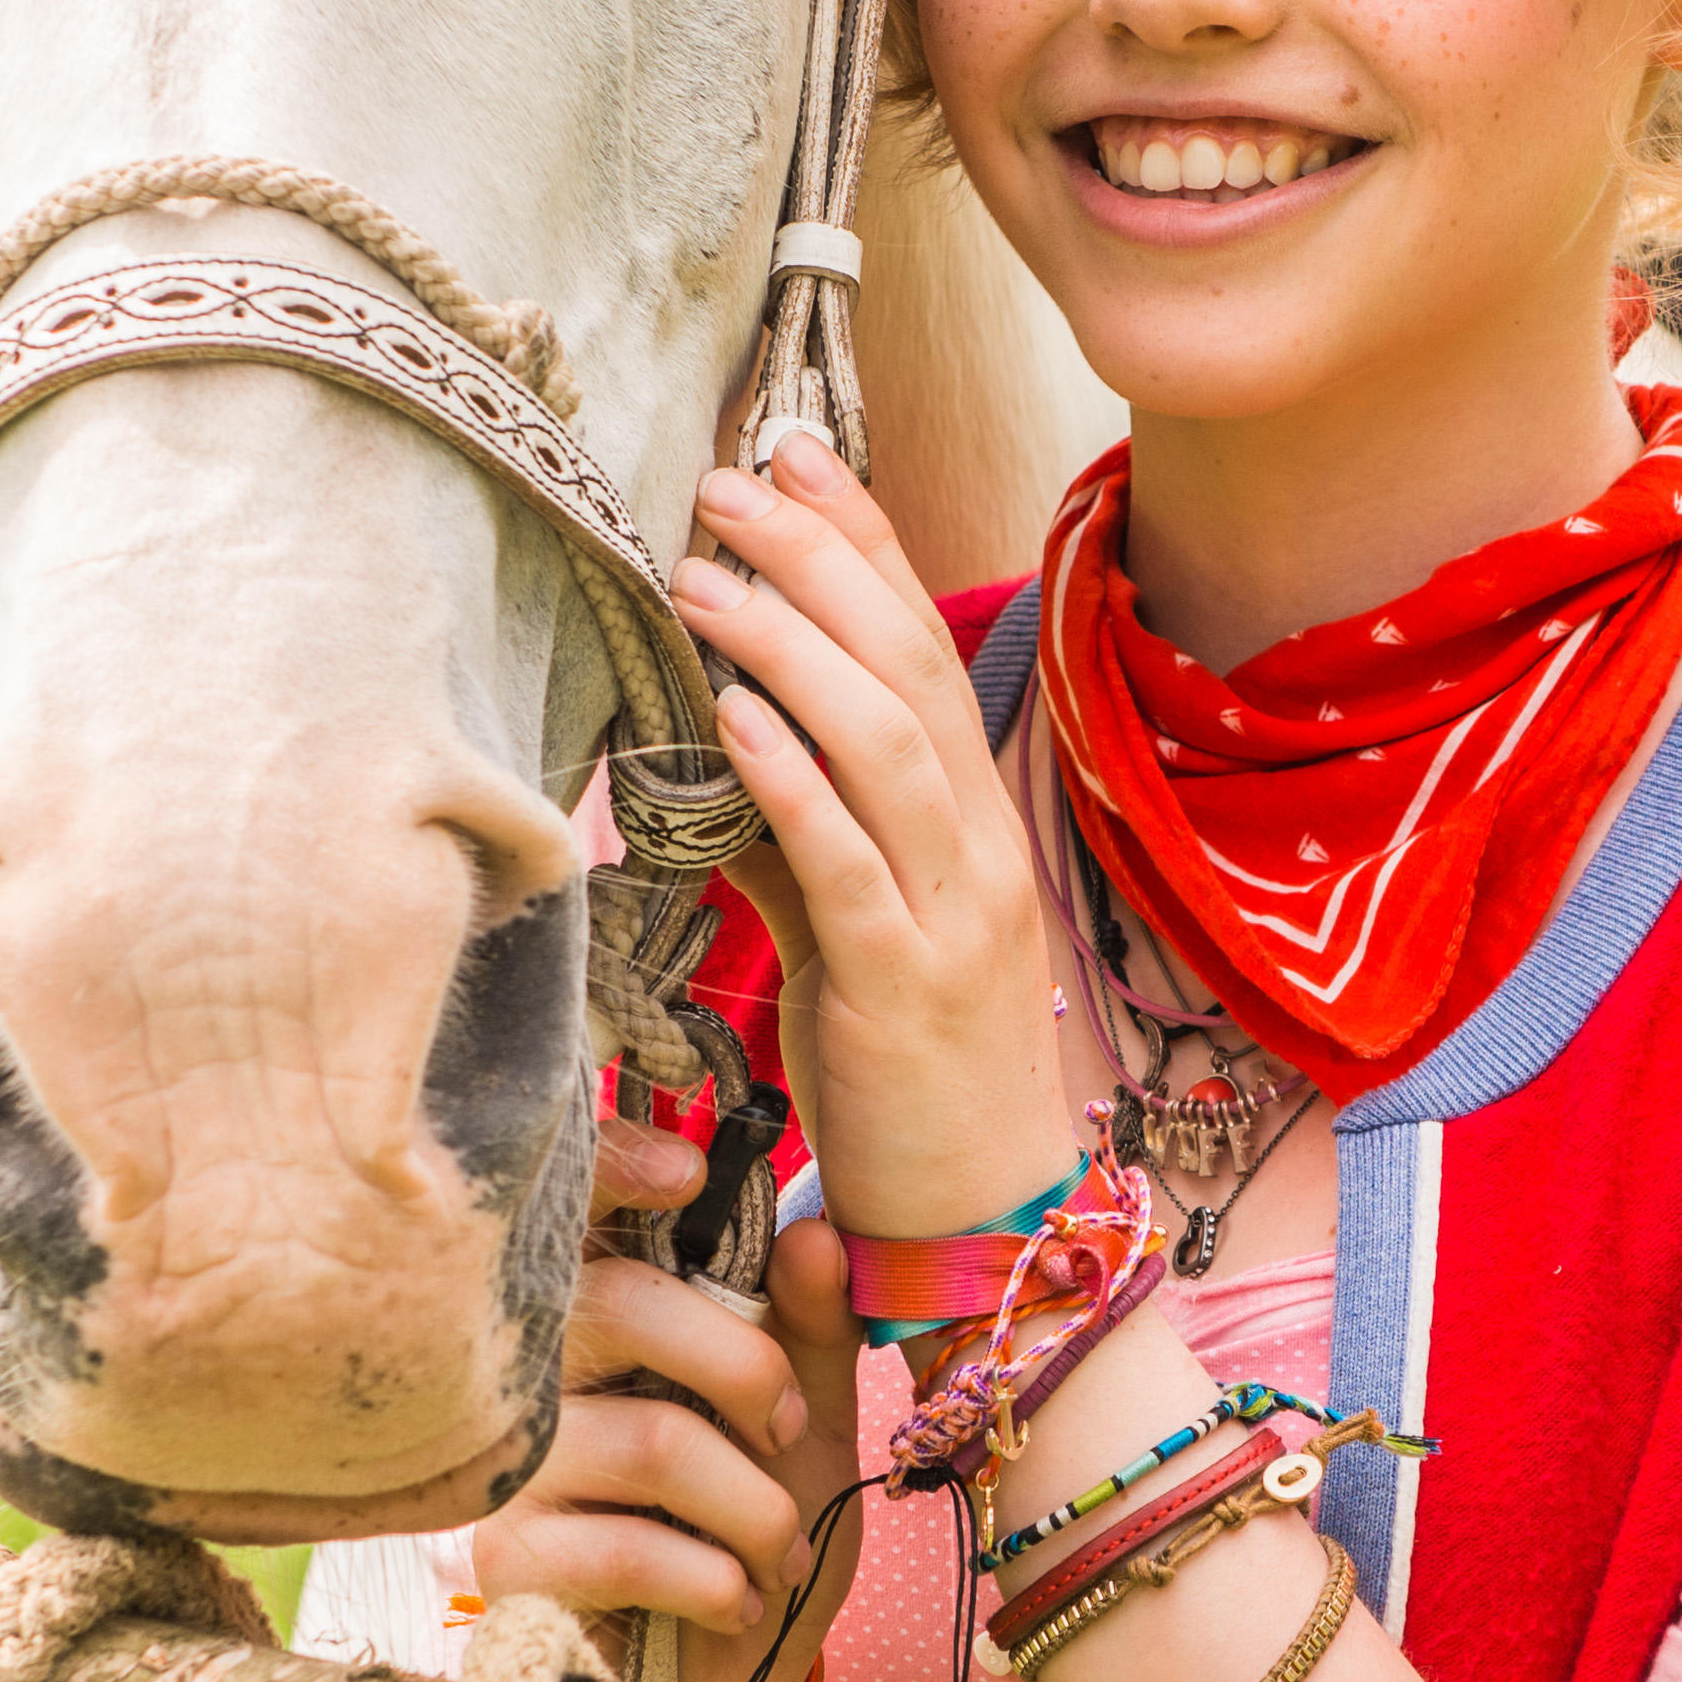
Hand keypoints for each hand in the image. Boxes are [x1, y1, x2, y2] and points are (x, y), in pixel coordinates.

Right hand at [469, 1115, 860, 1681]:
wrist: (738, 1673)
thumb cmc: (755, 1526)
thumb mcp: (810, 1418)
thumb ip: (810, 1327)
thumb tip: (814, 1235)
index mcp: (601, 1316)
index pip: (576, 1209)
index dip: (615, 1166)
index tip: (689, 1174)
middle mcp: (534, 1373)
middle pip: (622, 1304)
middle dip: (747, 1371)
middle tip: (789, 1433)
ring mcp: (513, 1467)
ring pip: (650, 1439)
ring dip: (754, 1508)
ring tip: (777, 1550)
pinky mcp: (506, 1561)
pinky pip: (621, 1547)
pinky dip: (712, 1578)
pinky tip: (735, 1599)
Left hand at [681, 440, 1074, 1239]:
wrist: (981, 1227)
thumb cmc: (908, 1081)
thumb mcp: (849, 936)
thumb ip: (798, 840)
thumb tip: (716, 747)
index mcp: (972, 827)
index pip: (923, 649)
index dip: (862, 542)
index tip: (793, 454)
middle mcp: (978, 850)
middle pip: (908, 666)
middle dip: (817, 559)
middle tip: (724, 482)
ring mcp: (954, 913)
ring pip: (885, 742)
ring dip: (789, 645)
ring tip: (700, 576)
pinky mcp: (907, 986)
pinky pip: (850, 861)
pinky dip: (791, 778)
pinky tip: (732, 716)